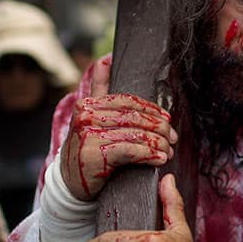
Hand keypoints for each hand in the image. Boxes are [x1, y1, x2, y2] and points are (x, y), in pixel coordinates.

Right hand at [61, 56, 177, 199]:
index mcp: (88, 104)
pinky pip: (131, 151)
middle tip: (172, 138)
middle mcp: (86, 116)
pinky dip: (149, 155)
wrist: (70, 183)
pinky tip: (159, 159)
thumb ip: (99, 88)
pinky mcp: (95, 155)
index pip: (127, 101)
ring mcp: (89, 135)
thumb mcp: (89, 116)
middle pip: (134, 118)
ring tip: (168, 151)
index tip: (167, 119)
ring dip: (157, 144)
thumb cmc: (86, 148)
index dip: (151, 110)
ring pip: (135, 135)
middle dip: (158, 128)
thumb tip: (105, 59)